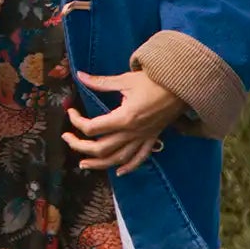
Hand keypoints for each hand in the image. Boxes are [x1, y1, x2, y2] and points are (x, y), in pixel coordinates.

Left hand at [63, 69, 186, 174]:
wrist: (183, 86)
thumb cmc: (155, 80)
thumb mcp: (125, 80)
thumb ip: (101, 82)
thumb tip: (80, 76)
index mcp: (124, 118)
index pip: (92, 127)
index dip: (76, 121)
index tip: (71, 111)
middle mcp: (132, 132)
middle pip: (101, 148)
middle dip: (80, 146)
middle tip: (67, 139)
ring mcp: (144, 138)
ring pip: (118, 159)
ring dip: (99, 164)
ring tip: (84, 164)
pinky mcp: (153, 139)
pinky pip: (140, 158)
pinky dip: (129, 167)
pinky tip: (118, 172)